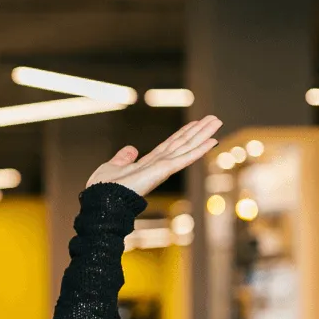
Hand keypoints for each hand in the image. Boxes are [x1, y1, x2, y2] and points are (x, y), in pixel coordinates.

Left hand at [86, 115, 222, 195]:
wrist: (101, 200)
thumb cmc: (103, 189)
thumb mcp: (113, 166)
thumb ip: (123, 158)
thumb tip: (131, 148)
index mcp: (148, 164)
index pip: (170, 145)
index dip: (183, 134)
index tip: (195, 123)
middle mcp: (158, 165)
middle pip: (182, 144)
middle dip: (198, 131)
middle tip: (214, 119)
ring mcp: (162, 168)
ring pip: (186, 147)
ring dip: (203, 135)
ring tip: (216, 122)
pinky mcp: (163, 171)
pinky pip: (184, 158)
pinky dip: (198, 150)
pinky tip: (212, 141)